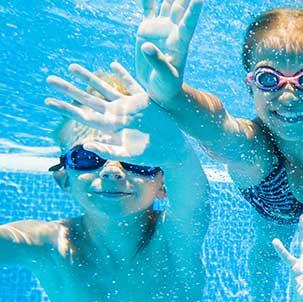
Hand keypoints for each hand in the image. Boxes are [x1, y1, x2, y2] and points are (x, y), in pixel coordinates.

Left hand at [45, 62, 169, 157]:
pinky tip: (113, 64)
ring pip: (104, 88)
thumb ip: (107, 150)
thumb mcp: (128, 154)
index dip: (65, 108)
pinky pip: (131, 84)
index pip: (82, 115)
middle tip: (49, 80)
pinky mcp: (143, 100)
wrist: (173, 148)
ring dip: (88, 78)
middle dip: (68, 89)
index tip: (47, 101)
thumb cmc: (151, 154)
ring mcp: (128, 106)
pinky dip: (123, 74)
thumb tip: (85, 145)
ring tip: (71, 67)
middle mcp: (115, 114)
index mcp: (109, 126)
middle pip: (87, 99)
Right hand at [135, 0, 202, 103]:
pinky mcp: (148, 28)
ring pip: (167, 3)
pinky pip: (148, 8)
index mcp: (180, 42)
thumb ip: (158, 62)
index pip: (189, 22)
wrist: (159, 88)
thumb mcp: (166, 77)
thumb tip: (147, 46)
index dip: (193, 10)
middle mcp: (172, 30)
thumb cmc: (168, 86)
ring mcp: (161, 27)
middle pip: (180, 6)